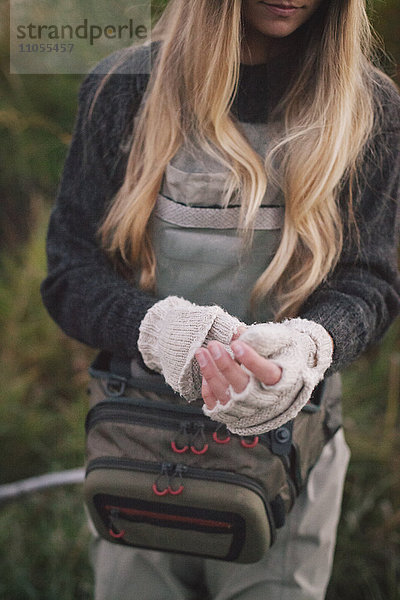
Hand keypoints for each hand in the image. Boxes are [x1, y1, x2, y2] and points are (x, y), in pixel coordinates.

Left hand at [196, 319, 332, 435]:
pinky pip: (215, 405)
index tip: (236, 344)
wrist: (285, 381)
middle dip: (225, 365)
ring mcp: (247, 409)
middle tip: (213, 345)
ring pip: (225, 394)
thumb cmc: (282, 358)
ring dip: (210, 372)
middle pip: (242, 385)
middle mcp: (264, 400)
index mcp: (281, 382)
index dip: (251, 360)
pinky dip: (207, 389)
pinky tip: (205, 369)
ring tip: (201, 352)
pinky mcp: (232, 414)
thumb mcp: (282, 343)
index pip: (267, 373)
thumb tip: (238, 332)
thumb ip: (263, 338)